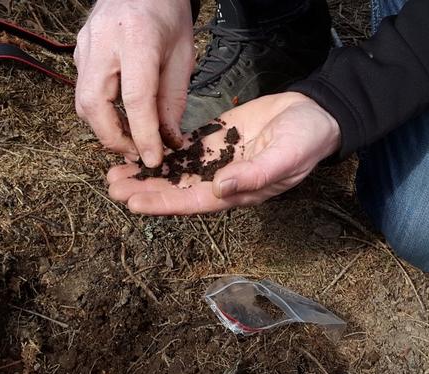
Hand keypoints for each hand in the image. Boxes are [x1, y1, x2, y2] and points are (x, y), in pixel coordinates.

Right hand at [74, 0, 193, 165]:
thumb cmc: (167, 14)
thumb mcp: (183, 54)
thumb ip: (173, 99)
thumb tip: (167, 141)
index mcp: (137, 37)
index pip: (136, 98)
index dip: (144, 135)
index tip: (153, 159)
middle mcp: (104, 40)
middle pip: (94, 104)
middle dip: (113, 138)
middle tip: (137, 153)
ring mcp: (85, 45)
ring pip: (83, 102)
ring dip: (105, 129)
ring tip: (131, 140)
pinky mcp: (78, 51)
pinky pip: (84, 90)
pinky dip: (101, 112)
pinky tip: (121, 118)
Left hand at [107, 92, 340, 214]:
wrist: (316, 114)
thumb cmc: (307, 140)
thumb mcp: (287, 156)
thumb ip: (255, 174)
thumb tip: (222, 188)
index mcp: (238, 191)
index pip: (192, 202)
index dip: (162, 203)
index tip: (134, 203)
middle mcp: (222, 180)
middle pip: (176, 190)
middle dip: (144, 189)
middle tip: (112, 186)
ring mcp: (217, 160)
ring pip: (175, 170)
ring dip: (147, 172)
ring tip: (115, 171)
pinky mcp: (216, 139)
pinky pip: (184, 149)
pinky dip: (161, 149)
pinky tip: (139, 147)